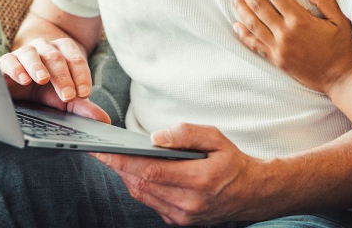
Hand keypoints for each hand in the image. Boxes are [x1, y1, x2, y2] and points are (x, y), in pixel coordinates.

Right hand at [0, 38, 109, 122]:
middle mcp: (45, 48)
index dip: (81, 75)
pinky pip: (9, 60)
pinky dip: (16, 68)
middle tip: (68, 95)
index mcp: (64, 51)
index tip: (85, 93)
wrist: (22, 89)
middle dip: (63, 76)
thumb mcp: (66, 100)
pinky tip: (23, 79)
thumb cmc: (47, 92)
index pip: (76, 59)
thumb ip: (83, 107)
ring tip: (43, 80)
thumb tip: (104, 120)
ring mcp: (25, 52)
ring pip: (32, 54)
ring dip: (38, 66)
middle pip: (55, 57)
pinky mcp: (6, 62)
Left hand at [92, 124, 265, 224]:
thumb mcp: (216, 137)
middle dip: (117, 167)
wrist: (252, 194)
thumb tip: (155, 137)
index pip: (151, 171)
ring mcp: (183, 216)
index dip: (123, 161)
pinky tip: (132, 171)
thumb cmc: (232, 162)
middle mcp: (188, 203)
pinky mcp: (179, 221)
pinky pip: (150, 202)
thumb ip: (186, 134)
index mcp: (199, 180)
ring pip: (143, 195)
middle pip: (142, 184)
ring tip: (111, 158)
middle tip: (99, 150)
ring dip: (125, 177)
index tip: (103, 150)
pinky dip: (139, 186)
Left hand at [229, 0, 351, 93]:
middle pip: (258, 5)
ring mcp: (278, 48)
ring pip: (251, 24)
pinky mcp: (275, 60)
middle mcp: (285, 33)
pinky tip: (235, 23)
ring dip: (239, 7)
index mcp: (299, 20)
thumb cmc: (342, 47)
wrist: (340, 78)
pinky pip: (254, 45)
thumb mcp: (339, 19)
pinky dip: (243, 34)